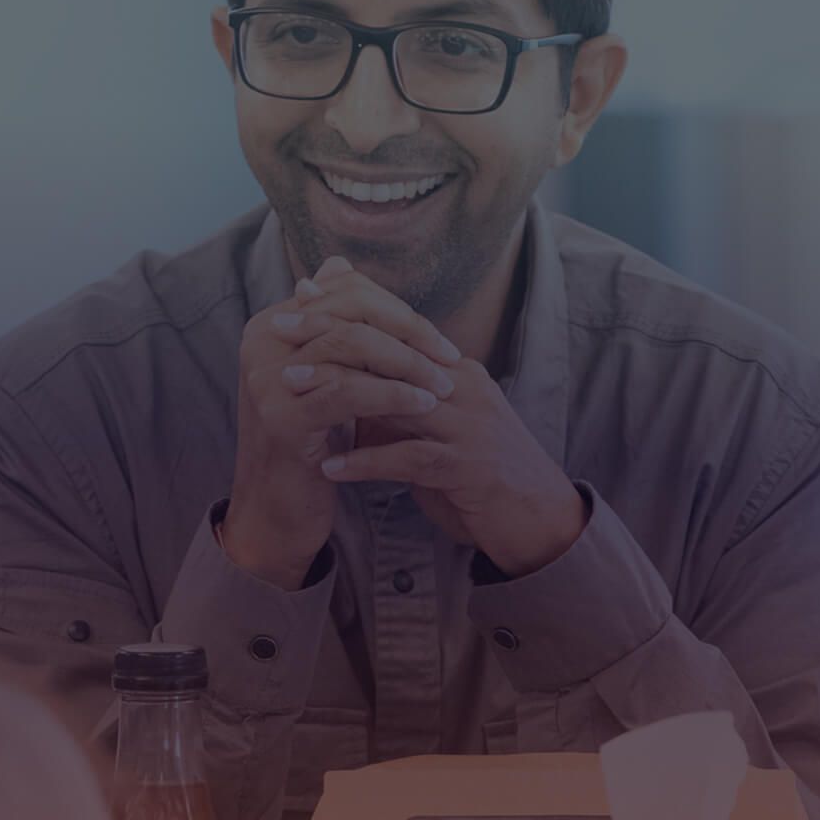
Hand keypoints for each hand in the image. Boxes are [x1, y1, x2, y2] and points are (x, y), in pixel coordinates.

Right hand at [225, 260, 462, 588]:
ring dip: (407, 363)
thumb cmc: (311, 441)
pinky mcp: (281, 417)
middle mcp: (261, 342)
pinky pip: (348, 391)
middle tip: (448, 357)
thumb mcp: (323, 376)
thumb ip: (334, 327)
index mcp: (271, 325)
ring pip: (351, 346)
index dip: (396, 309)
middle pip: (349, 311)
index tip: (437, 338)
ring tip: (442, 384)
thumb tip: (338, 264)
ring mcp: (266, 378)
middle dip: (408, 331)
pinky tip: (422, 404)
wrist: (279, 509)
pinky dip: (392, 394)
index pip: (342, 291)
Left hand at [294, 272, 586, 577]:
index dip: (345, 315)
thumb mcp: (433, 428)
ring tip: (292, 391)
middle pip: (390, 353)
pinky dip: (367, 462)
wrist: (536, 518)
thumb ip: (394, 403)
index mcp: (454, 371)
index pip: (394, 332)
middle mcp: (463, 389)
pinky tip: (330, 467)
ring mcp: (469, 427)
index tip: (296, 302)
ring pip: (397, 398)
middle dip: (332, 340)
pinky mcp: (469, 469)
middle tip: (282, 334)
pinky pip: (410, 459)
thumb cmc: (476, 473)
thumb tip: (341, 381)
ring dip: (340, 393)